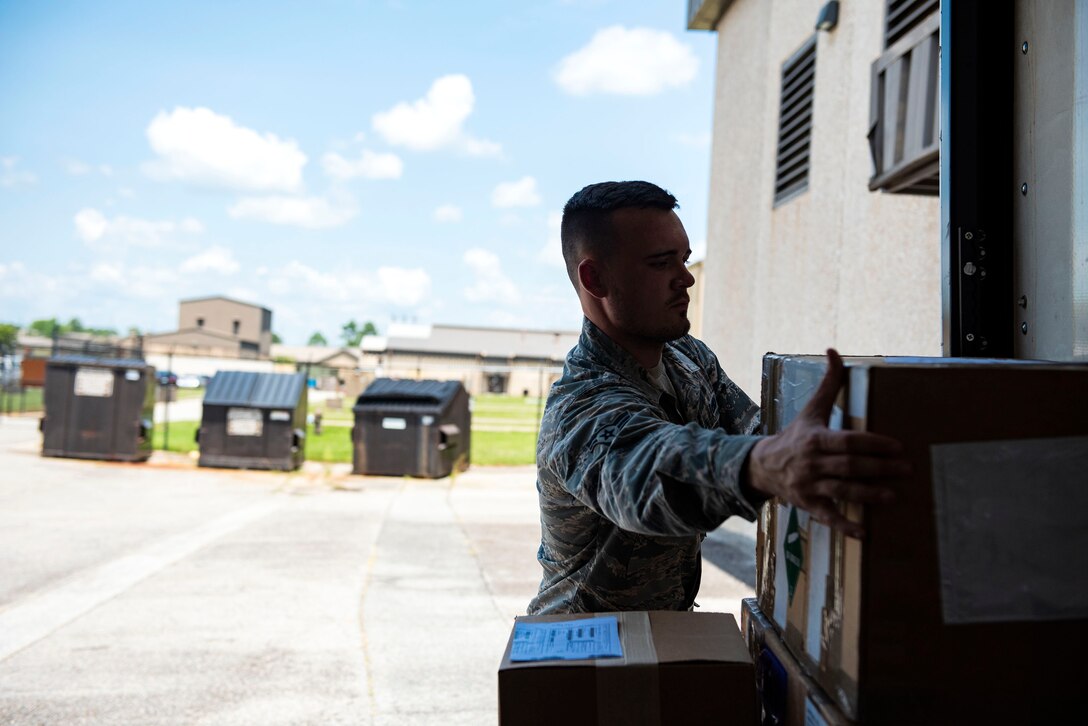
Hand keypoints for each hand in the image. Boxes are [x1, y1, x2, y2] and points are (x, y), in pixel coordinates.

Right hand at [746, 349, 909, 537]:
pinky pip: (828, 516)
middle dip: (879, 469)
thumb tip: (835, 351)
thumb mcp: (811, 410)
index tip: (898, 446)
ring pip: (842, 490)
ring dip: (869, 495)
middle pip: (849, 467)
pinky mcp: (808, 504)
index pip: (848, 441)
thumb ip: (829, 383)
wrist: (763, 465)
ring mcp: (809, 485)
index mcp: (815, 439)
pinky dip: (845, 525)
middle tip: (907, 470)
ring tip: (894, 495)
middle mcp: (812, 462)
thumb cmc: (796, 435)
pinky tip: (865, 532)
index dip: (873, 444)